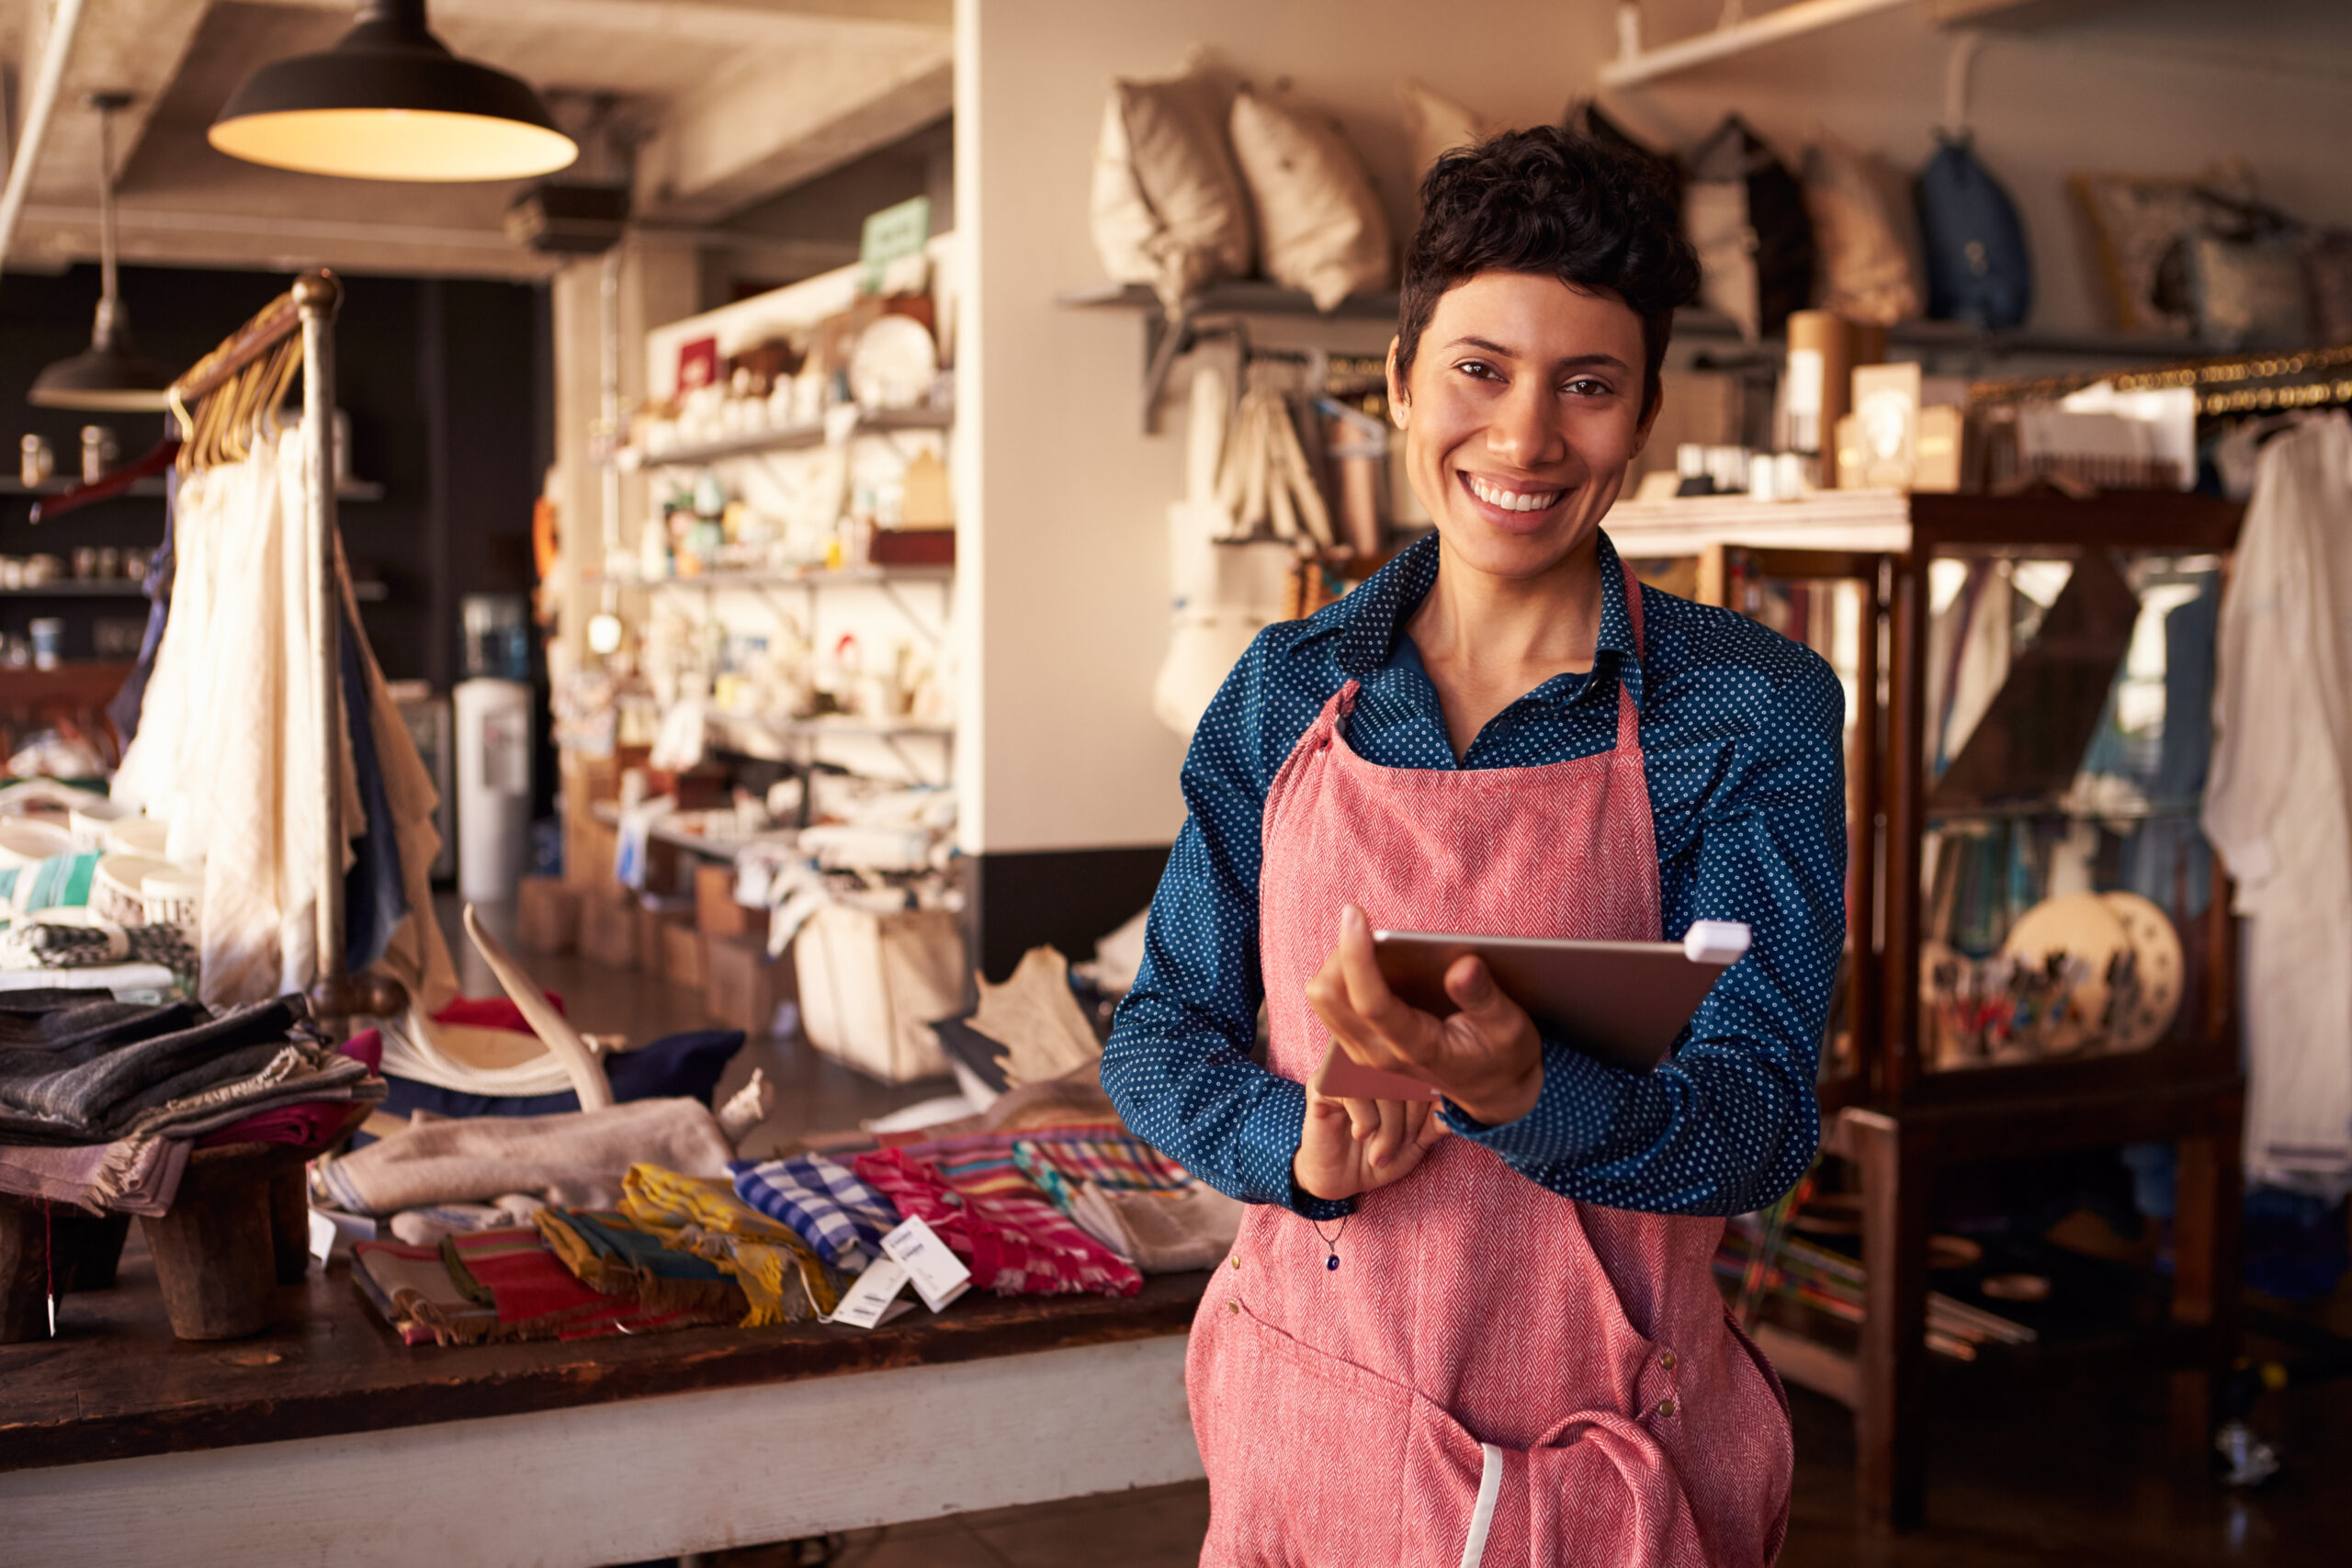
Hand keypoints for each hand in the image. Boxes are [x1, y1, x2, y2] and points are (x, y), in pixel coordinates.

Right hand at [1292, 1038, 1448, 1201]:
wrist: (1339, 1179)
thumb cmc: (1379, 1156)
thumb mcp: (1416, 1144)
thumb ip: (1435, 1122)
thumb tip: (1457, 1106)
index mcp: (1397, 1070)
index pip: (1425, 1069)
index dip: (1429, 1103)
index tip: (1419, 1135)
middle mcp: (1372, 1063)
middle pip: (1405, 1074)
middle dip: (1410, 1119)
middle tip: (1403, 1144)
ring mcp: (1345, 1070)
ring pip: (1381, 1084)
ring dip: (1388, 1125)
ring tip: (1381, 1152)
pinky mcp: (1322, 1083)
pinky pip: (1353, 1091)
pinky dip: (1365, 1121)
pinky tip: (1359, 1134)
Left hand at [1305, 904, 1545, 1125]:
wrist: (1492, 1092)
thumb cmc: (1501, 1055)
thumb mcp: (1508, 1026)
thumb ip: (1483, 997)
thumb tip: (1462, 965)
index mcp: (1417, 1049)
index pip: (1371, 1002)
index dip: (1357, 955)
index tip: (1354, 914)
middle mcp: (1380, 1054)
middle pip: (1329, 996)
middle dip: (1343, 953)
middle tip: (1372, 930)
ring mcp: (1365, 1053)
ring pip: (1323, 999)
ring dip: (1338, 964)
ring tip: (1373, 946)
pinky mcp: (1360, 1044)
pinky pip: (1330, 1004)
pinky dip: (1341, 976)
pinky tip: (1372, 964)